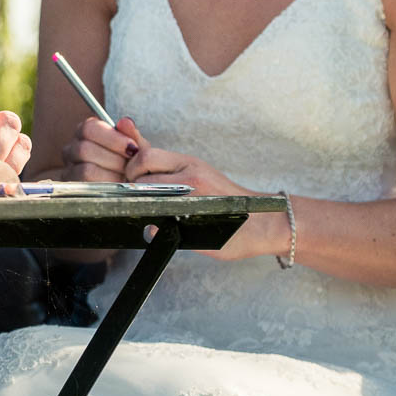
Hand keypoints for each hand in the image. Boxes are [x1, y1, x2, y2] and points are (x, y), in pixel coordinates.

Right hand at [59, 116, 142, 181]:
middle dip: (114, 159)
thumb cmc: (127, 165)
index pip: (89, 128)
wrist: (123, 191)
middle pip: (84, 149)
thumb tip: (126, 122)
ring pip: (86, 169)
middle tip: (129, 165)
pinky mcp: (72, 189)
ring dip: (111, 173)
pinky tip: (117, 185)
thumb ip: (131, 135)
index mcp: (85, 134)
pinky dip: (107, 185)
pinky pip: (88, 186)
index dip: (112, 138)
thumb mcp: (133, 149)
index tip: (132, 148)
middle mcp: (72, 150)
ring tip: (125, 176)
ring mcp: (68, 170)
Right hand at [122, 137, 285, 261]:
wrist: (268, 222)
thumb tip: (148, 228)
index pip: (147, 179)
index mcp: (193, 186)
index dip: (132, 190)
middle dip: (131, 174)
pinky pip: (164, 159)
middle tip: (129, 193)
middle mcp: (192, 170)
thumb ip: (172, 233)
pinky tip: (148, 179)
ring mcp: (194, 164)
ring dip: (140, 168)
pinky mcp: (195, 165)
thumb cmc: (240, 234)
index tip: (127, 202)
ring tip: (139, 189)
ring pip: (153, 154)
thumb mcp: (203, 241)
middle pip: (146, 158)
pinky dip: (151, 167)